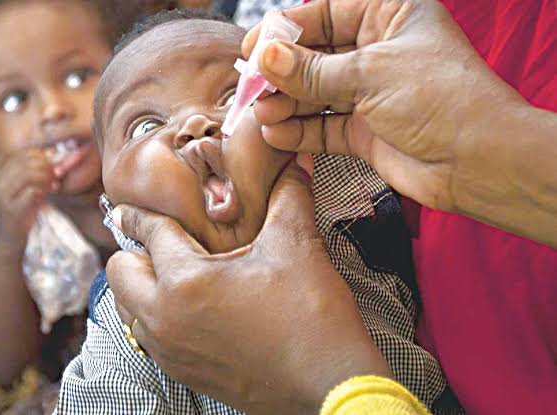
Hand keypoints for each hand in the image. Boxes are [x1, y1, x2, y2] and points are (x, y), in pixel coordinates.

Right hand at [0, 148, 61, 240]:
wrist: (12, 236)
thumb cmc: (24, 210)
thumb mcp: (30, 187)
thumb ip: (38, 171)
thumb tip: (52, 153)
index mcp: (3, 175)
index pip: (22, 154)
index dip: (41, 156)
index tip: (52, 164)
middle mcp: (0, 183)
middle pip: (26, 163)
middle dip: (46, 166)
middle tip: (56, 174)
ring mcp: (4, 196)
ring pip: (29, 174)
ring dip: (46, 177)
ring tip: (54, 184)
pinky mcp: (12, 209)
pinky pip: (32, 192)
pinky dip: (44, 190)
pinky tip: (50, 192)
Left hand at [107, 160, 391, 412]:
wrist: (329, 386)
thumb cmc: (312, 318)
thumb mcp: (297, 246)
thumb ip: (287, 196)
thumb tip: (294, 162)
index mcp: (185, 281)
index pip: (148, 233)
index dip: (139, 213)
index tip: (125, 208)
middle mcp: (165, 319)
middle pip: (118, 273)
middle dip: (134, 251)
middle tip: (164, 242)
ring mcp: (170, 350)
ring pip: (127, 308)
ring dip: (141, 286)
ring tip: (175, 273)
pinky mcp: (182, 372)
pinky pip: (146, 336)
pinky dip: (155, 316)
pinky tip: (188, 307)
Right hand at [243, 0, 528, 213]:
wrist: (478, 161)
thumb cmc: (443, 100)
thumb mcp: (369, 74)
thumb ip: (312, 70)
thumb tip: (266, 57)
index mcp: (389, 15)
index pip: (324, 15)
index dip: (286, 30)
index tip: (254, 48)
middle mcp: (378, 51)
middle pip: (314, 56)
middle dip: (281, 73)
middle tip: (253, 88)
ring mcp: (371, 92)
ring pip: (315, 93)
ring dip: (286, 104)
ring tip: (262, 114)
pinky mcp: (366, 130)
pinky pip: (323, 127)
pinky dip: (299, 132)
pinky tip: (276, 135)